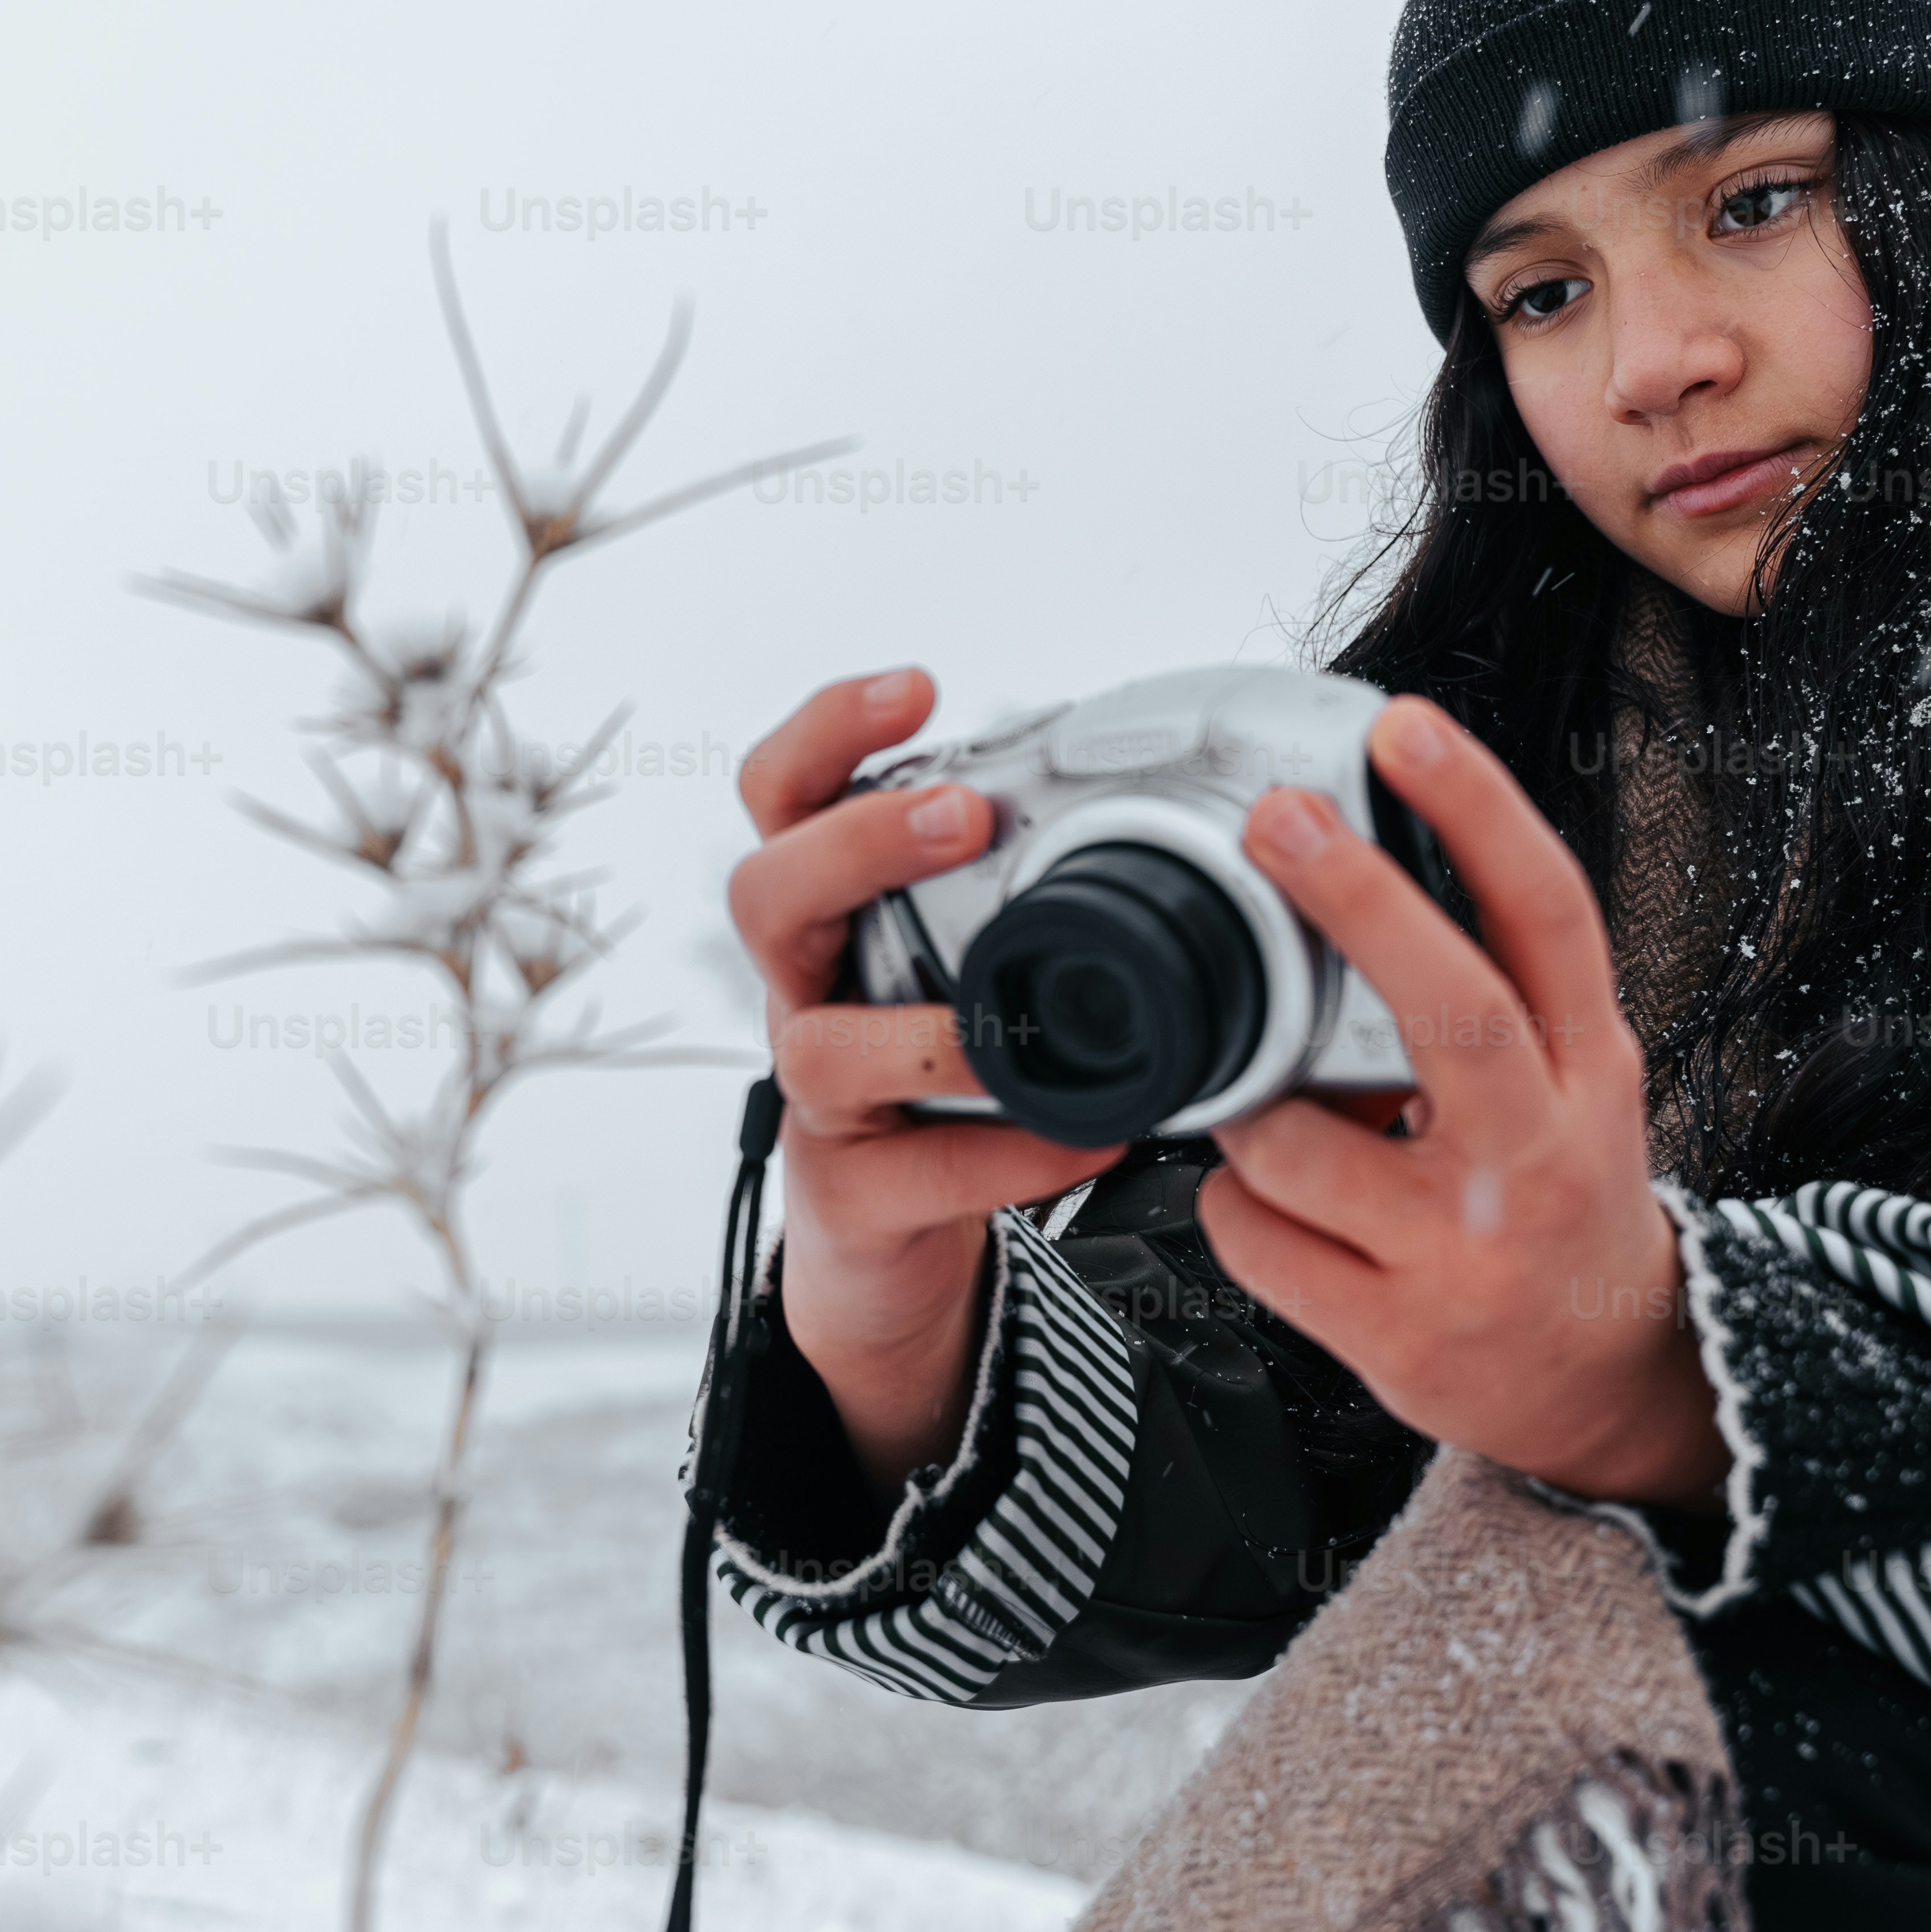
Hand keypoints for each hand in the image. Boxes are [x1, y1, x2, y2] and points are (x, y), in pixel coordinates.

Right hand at [728, 669, 1125, 1483]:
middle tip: (960, 816)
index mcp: (838, 914)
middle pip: (766, 893)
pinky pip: (916, 1168)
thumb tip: (1164, 797)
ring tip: (1013, 1022)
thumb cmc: (943, 1079)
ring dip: (925, 1028)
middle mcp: (809, 990)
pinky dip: (1006, 1151)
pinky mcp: (852, 1193)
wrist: (895, 1242)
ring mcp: (819, 1098)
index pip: (786, 798)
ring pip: (816, 1047)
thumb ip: (1027, 889)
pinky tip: (1084, 1133)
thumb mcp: (974, 965)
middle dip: (857, 843)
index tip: (917, 689)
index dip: (830, 733)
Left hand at [1196, 700, 1728, 1509]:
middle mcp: (1538, 1152)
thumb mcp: (1570, 1083)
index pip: (1550, 916)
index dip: (1479, 811)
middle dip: (1358, 901)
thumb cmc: (1559, 1197)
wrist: (1604, 1377)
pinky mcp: (1394, 1331)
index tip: (1406, 728)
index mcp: (1589, 1068)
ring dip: (1249, 1108)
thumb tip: (1351, 866)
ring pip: (1297, 1138)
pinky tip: (1278, 1207)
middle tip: (1279, 818)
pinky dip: (1236, 1203)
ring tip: (1274, 1111)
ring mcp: (1464, 1248)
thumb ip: (1495, 990)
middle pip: (1453, 1007)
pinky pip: (1255, 1233)